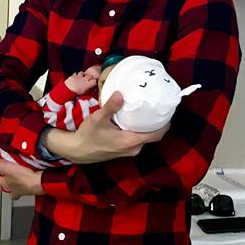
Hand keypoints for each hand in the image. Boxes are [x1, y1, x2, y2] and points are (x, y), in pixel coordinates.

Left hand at [0, 148, 43, 197]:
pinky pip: (29, 179)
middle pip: (5, 183)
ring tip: (17, 168)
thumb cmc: (24, 178)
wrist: (41, 182)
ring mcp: (24, 187)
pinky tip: (31, 169)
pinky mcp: (33, 183)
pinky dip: (29, 175)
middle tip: (4, 167)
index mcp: (5, 184)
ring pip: (16, 184)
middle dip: (3, 176)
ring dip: (15, 177)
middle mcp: (14, 188)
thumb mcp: (5, 166)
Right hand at [42, 93, 169, 164]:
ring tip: (149, 110)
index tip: (168, 110)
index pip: (156, 134)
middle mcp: (133, 148)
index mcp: (130, 141)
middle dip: (157, 123)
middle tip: (158, 107)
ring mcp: (128, 151)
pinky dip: (140, 130)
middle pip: (153, 136)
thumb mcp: (98, 118)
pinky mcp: (123, 150)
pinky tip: (135, 119)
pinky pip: (138, 140)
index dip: (165, 123)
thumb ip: (111, 106)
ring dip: (148, 127)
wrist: (77, 151)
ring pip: (145, 138)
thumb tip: (121, 93)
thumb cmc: (88, 135)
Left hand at [64, 67, 100, 95]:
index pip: (94, 81)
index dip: (94, 82)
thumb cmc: (75, 93)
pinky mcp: (73, 76)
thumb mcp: (83, 93)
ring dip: (82, 75)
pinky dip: (76, 75)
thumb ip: (88, 90)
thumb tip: (92, 90)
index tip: (93, 83)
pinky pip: (75, 73)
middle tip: (88, 80)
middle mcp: (84, 79)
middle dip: (90, 77)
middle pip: (90, 75)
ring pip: (82, 72)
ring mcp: (78, 76)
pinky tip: (75, 78)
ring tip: (81, 77)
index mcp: (87, 84)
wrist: (67, 90)